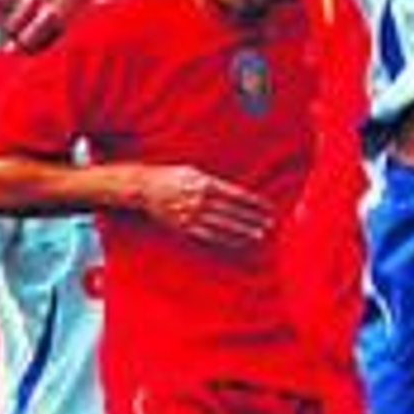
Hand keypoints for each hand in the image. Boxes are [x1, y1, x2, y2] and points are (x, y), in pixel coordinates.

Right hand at [135, 166, 275, 246]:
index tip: (267, 207)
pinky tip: (238, 242)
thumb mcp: (193, 171)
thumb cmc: (170, 176)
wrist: (144, 187)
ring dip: (243, 231)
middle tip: (269, 224)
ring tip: (258, 235)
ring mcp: (192, 215)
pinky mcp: (185, 227)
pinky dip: (226, 239)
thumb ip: (212, 181)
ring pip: (224, 225)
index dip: (253, 202)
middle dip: (253, 218)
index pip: (236, 194)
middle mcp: (200, 199)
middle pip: (233, 211)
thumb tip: (233, 192)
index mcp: (204, 183)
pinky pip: (210, 236)